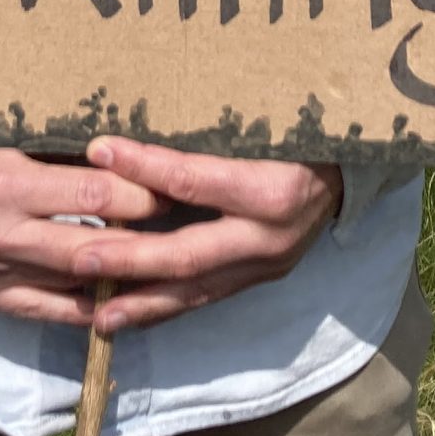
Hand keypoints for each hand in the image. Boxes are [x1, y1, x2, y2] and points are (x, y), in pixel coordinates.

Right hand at [0, 149, 167, 324]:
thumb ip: (53, 152)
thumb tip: (117, 154)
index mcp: (7, 183)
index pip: (93, 192)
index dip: (140, 192)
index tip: (172, 186)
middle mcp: (2, 233)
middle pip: (92, 245)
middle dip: (144, 240)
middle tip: (184, 232)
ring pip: (72, 285)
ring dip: (121, 279)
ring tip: (165, 268)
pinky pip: (44, 311)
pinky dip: (84, 309)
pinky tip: (119, 304)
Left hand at [68, 138, 342, 333]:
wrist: (354, 171)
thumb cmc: (301, 131)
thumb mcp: (267, 120)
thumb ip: (211, 126)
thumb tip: (141, 121)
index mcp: (272, 189)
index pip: (195, 178)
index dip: (144, 165)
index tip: (97, 149)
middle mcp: (268, 238)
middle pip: (189, 252)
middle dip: (131, 259)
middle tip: (80, 256)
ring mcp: (264, 266)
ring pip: (194, 290)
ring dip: (141, 302)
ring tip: (95, 313)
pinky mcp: (257, 281)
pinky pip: (203, 298)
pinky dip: (162, 308)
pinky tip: (125, 315)